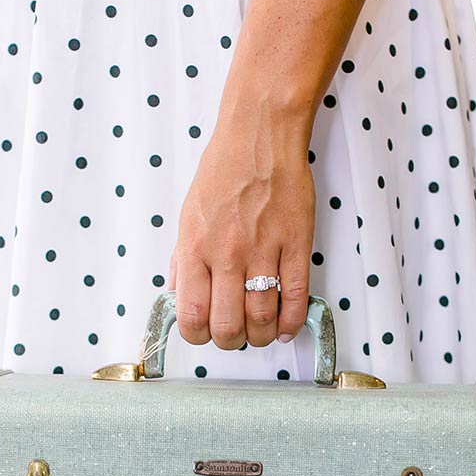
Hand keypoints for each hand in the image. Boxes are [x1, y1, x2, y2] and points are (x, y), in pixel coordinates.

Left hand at [169, 113, 315, 352]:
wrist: (259, 135)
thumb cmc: (223, 171)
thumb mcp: (188, 216)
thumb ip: (182, 260)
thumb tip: (179, 296)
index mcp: (194, 247)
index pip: (191, 315)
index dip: (198, 336)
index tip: (205, 333)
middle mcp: (226, 252)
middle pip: (227, 325)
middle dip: (230, 340)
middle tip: (235, 333)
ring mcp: (263, 249)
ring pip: (261, 317)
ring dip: (260, 335)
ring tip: (260, 332)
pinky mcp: (296, 243)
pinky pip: (294, 297)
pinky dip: (290, 321)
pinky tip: (284, 327)